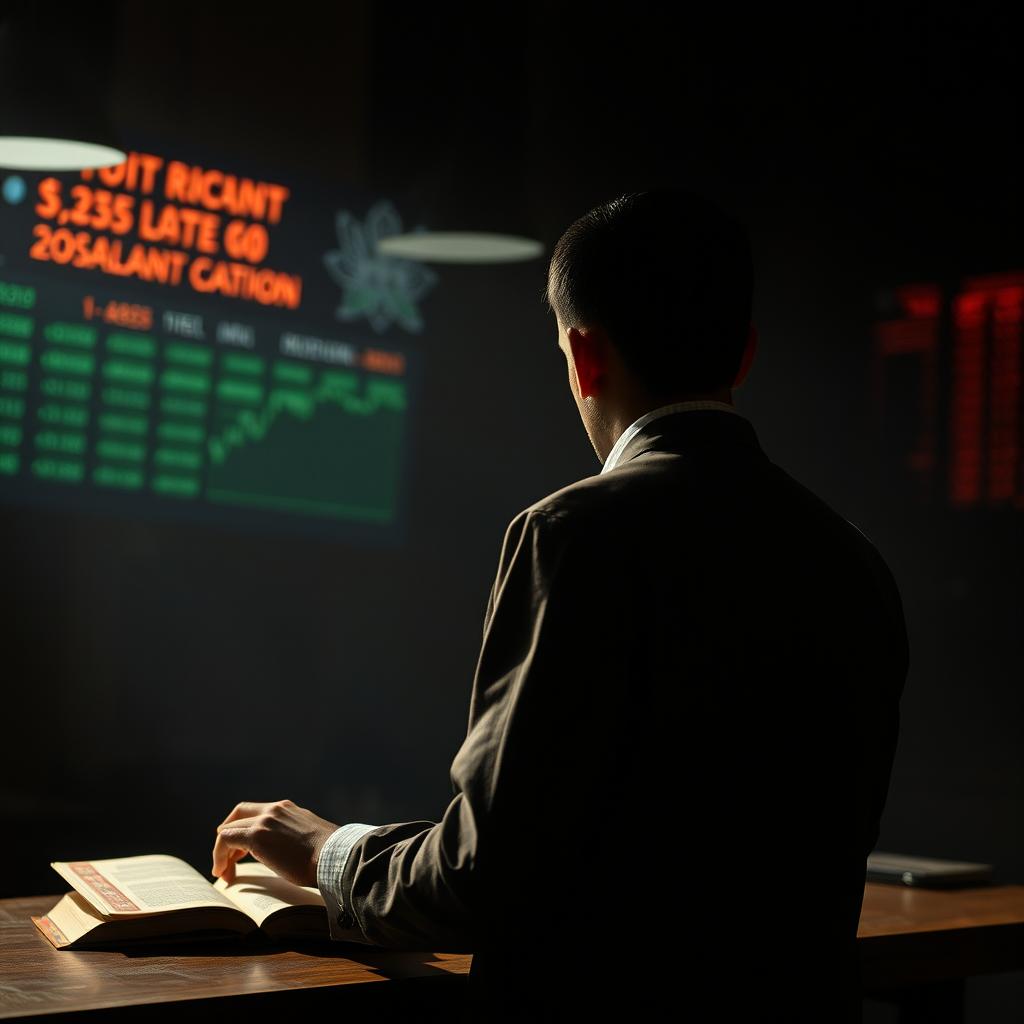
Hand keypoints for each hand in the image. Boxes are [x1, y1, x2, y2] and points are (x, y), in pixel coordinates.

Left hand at [211, 799, 339, 887]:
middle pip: (238, 816)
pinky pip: (225, 841)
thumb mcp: (311, 839)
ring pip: (229, 829)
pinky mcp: (256, 835)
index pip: (257, 813)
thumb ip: (296, 838)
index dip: (245, 830)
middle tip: (227, 861)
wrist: (335, 857)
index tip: (243, 852)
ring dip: (222, 851)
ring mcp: (265, 820)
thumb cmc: (329, 856)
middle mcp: (274, 809)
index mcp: (288, 809)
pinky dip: (219, 856)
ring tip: (224, 873)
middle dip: (229, 838)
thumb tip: (291, 854)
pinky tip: (222, 873)